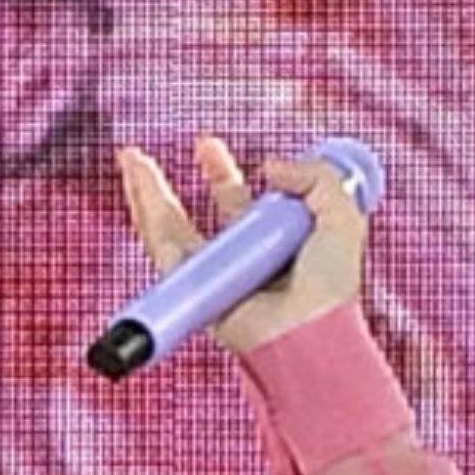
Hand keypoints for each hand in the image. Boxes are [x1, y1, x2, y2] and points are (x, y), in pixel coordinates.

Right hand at [114, 132, 368, 353]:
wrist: (307, 330)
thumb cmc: (329, 289)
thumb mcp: (342, 214)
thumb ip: (315, 176)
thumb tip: (270, 166)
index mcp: (278, 246)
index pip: (250, 206)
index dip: (233, 177)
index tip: (220, 150)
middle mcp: (245, 260)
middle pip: (215, 212)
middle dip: (206, 175)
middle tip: (199, 144)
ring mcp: (217, 274)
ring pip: (174, 227)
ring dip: (150, 191)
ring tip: (132, 158)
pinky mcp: (194, 286)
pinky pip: (163, 245)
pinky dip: (145, 212)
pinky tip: (135, 182)